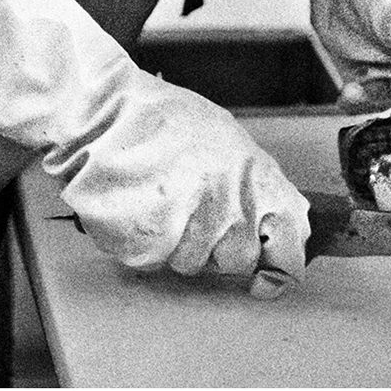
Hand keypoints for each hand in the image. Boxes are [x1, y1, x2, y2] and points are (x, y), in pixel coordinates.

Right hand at [0, 0, 308, 296]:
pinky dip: (145, 239)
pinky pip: (155, 260)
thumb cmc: (158, 118)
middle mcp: (228, 214)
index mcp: (255, 185)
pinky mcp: (148, 250)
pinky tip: (138, 204)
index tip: (270, 275)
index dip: (281, 268)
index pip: (289, 254)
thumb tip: (282, 213)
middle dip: (221, 245)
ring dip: (178, 239)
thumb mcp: (227, 137)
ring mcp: (188, 235)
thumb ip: (257, 181)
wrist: (100, 116)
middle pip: (238, 262)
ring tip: (158, 196)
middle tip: (195, 210)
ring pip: (193, 262)